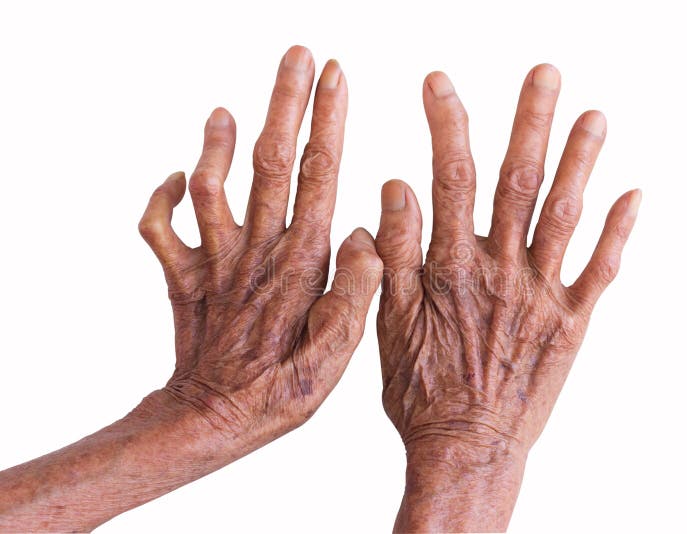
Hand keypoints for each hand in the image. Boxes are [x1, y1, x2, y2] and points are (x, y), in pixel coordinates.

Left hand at [138, 45, 381, 449]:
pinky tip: (175, 175)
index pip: (319, 175)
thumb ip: (354, 293)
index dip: (328, 120)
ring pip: (213, 183)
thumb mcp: (335, 357)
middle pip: (269, 161)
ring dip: (217, 140)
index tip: (337, 75)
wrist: (208, 421)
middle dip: (285, 101)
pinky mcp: (183, 276)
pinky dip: (162, 196)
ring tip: (226, 107)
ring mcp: (215, 260)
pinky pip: (160, 227)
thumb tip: (364, 234)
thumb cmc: (277, 393)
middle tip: (297, 56)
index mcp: (299, 264)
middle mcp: (256, 251)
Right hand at [375, 66, 639, 530]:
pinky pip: (601, 272)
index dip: (446, 125)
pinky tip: (633, 194)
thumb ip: (393, 253)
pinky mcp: (572, 324)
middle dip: (530, 122)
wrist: (466, 450)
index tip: (439, 82)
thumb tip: (394, 188)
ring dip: (581, 162)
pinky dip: (618, 233)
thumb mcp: (386, 323)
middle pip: (518, 182)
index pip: (449, 178)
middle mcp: (501, 272)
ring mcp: (541, 296)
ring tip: (594, 115)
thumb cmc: (421, 391)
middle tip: (544, 74)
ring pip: (564, 216)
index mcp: (451, 268)